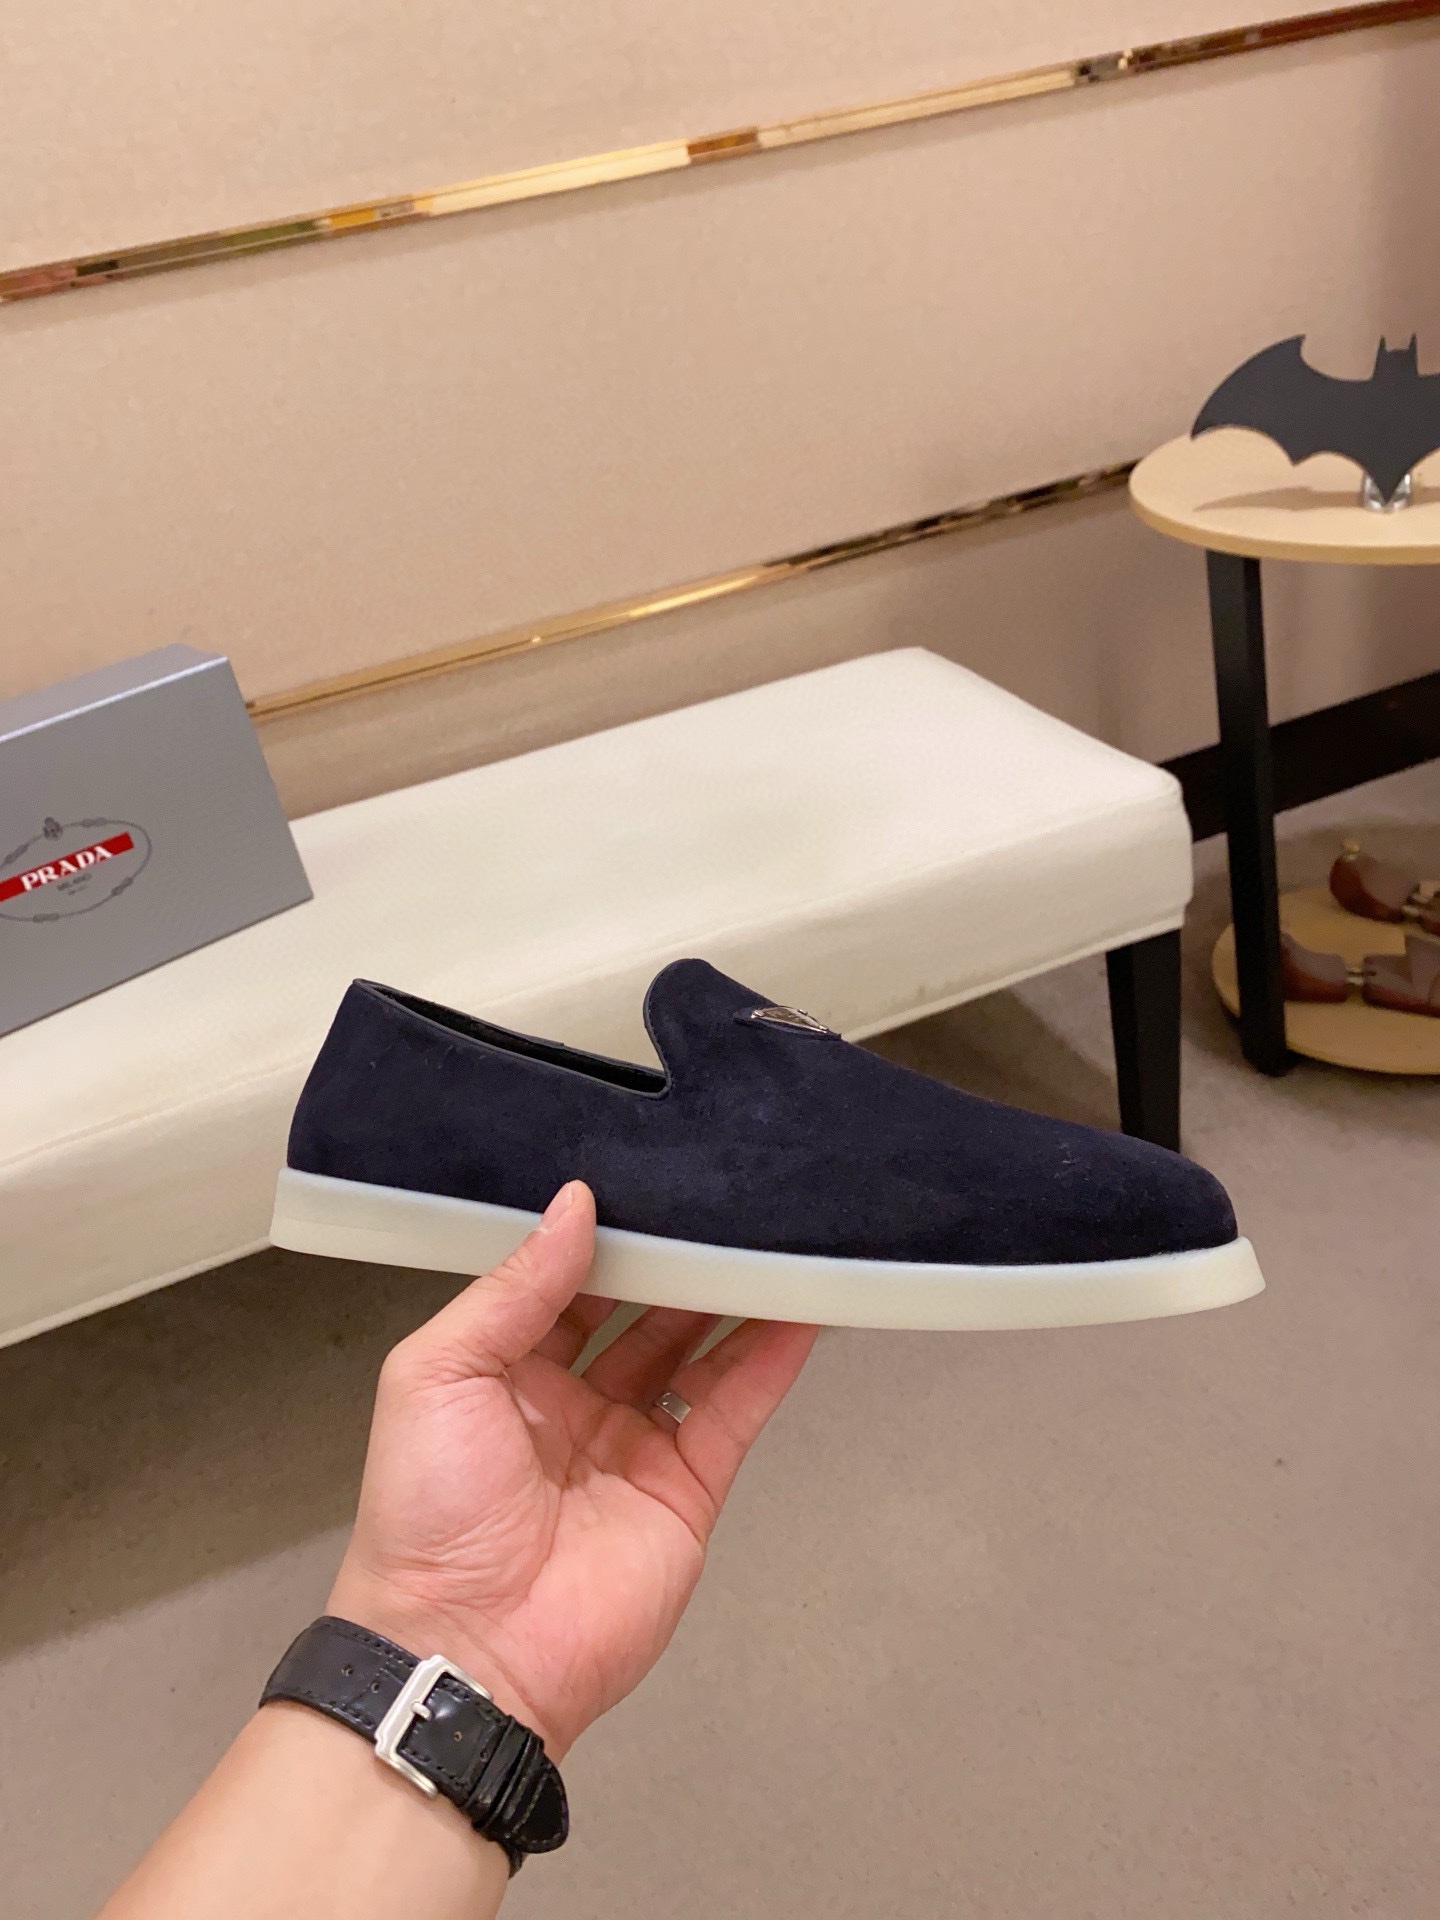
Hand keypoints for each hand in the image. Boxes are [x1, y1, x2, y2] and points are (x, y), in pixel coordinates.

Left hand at [326, 1181, 816, 1757]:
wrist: (466, 1650)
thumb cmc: (426, 1513)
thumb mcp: (437, 1373)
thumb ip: (512, 1288)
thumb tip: (573, 1206)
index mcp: (502, 1374)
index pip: (563, 1287)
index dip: (601, 1239)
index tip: (640, 1181)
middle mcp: (571, 1405)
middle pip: (638, 1315)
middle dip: (673, 1263)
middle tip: (716, 1200)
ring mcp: (633, 1448)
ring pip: (695, 1354)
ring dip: (730, 1300)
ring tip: (769, 1236)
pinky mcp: (685, 1490)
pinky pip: (734, 1410)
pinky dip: (769, 1360)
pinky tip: (798, 1308)